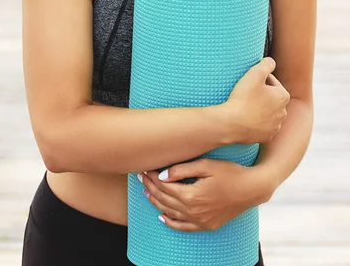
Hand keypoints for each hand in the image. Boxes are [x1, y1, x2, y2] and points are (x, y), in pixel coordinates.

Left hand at [137, 158, 272, 231]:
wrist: (252, 189)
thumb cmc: (230, 172)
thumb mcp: (206, 165)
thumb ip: (182, 169)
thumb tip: (162, 176)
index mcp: (192, 195)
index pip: (164, 187)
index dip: (152, 177)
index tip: (145, 169)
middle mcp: (194, 211)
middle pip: (165, 199)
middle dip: (151, 188)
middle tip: (141, 178)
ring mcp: (201, 220)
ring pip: (171, 213)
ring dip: (157, 202)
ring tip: (146, 193)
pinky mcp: (207, 225)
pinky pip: (184, 227)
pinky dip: (171, 222)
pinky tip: (162, 217)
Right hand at [227, 57, 290, 144]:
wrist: (232, 123)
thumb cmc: (244, 97)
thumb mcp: (255, 74)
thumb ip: (266, 64)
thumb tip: (271, 61)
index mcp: (283, 96)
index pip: (272, 82)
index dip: (260, 79)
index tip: (249, 81)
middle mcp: (283, 113)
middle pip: (271, 98)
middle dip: (262, 95)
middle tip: (247, 92)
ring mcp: (275, 127)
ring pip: (268, 113)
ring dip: (260, 109)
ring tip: (246, 105)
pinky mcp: (266, 137)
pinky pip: (262, 127)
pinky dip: (256, 122)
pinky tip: (246, 118)